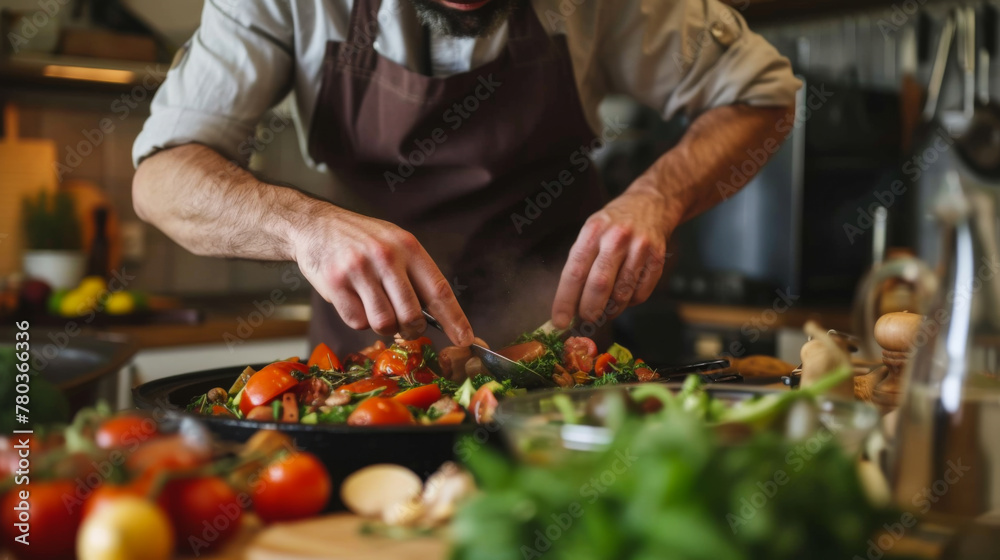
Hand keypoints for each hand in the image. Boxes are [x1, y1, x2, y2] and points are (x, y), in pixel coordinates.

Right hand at [293, 205, 473, 345]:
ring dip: (383, 326)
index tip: (465, 339)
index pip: (439, 290)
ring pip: (384, 323)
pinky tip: (355, 301)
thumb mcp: (395, 244)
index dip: (455, 319)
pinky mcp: (335, 283)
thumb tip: (437, 316)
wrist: (316, 225)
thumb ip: (415, 275)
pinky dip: (359, 320)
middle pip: (412, 315)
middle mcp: (386, 257)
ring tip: (377, 309)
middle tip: (407, 327)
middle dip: (412, 330)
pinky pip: (357, 322)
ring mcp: (359, 270)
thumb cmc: (361, 239)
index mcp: (409, 247)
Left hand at [551, 186, 671, 327]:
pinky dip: (630, 302)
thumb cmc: (614, 223)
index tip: (559, 321)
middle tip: (584, 321)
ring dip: (610, 310)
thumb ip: (580, 263)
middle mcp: (616, 238)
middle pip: (599, 285)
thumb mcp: (591, 232)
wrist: (652, 203)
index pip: (575, 272)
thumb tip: (569, 304)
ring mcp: (640, 248)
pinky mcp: (658, 258)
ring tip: (605, 310)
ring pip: (622, 294)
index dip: (565, 300)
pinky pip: (641, 294)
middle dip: (589, 310)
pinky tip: (625, 295)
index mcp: (593, 231)